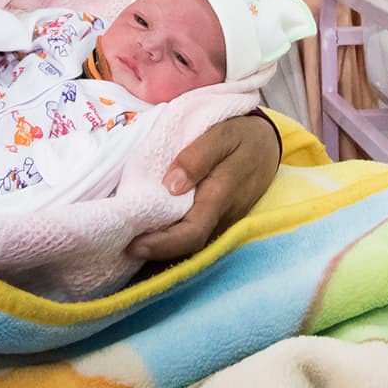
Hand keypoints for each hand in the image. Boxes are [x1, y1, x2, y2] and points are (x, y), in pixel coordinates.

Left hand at [129, 115, 282, 263]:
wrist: (268, 142)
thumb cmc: (242, 134)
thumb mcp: (222, 134)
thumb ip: (198, 156)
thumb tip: (171, 185)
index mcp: (222, 197)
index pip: (192, 233)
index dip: (163, 245)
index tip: (132, 245)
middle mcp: (222, 217)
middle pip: (187, 247)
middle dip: (154, 253)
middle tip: (118, 245)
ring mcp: (221, 221)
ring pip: (189, 245)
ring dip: (159, 248)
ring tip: (126, 240)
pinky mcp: (216, 219)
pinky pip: (191, 235)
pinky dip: (168, 238)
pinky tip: (146, 233)